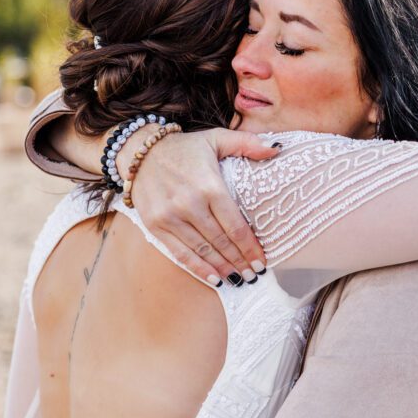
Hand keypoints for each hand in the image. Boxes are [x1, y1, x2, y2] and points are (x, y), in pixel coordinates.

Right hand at [120, 127, 279, 283]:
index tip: (262, 261)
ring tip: (239, 279)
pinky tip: (215, 278)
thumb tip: (277, 148)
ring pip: (202, 250)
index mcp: (209, 185)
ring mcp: (170, 217)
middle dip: (240, 261)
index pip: (235, 225)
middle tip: (255, 274)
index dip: (251, 247)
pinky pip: (180, 253)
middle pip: (221, 242)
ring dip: (223, 268)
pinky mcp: (155, 225)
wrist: (140, 151)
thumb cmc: (185, 147)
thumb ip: (248, 143)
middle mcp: (189, 203)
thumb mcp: (217, 138)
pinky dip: (198, 268)